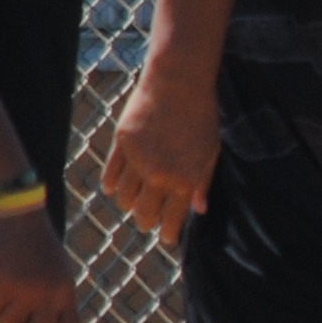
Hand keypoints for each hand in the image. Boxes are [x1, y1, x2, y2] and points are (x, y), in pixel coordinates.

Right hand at [100, 65, 221, 245]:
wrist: (178, 83)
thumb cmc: (201, 116)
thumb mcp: (211, 151)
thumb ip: (203, 182)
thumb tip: (199, 209)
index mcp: (185, 179)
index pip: (172, 219)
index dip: (168, 234)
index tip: (167, 239)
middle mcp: (159, 175)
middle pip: (144, 214)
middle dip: (147, 224)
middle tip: (149, 225)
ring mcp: (138, 160)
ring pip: (124, 198)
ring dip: (129, 206)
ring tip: (134, 206)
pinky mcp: (121, 144)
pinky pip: (111, 175)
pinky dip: (111, 187)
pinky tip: (114, 190)